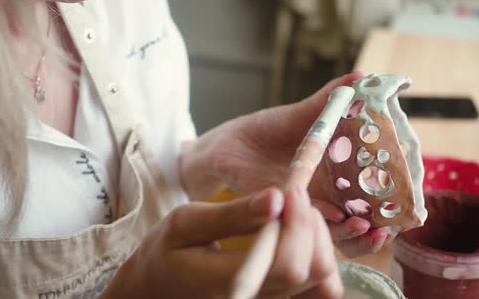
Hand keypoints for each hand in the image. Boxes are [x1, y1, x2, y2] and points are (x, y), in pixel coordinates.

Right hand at [101, 188, 342, 298]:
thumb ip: (232, 214)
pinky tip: (298, 239)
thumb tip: (277, 198)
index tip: (291, 189)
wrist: (154, 290)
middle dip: (311, 226)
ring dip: (319, 244)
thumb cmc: (165, 254)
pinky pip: (317, 292)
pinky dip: (317, 261)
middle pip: (312, 272)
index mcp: (229, 285)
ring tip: (295, 217)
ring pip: (324, 284)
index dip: (299, 223)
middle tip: (293, 196)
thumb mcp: (186, 223)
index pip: (287, 264)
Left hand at [180, 72, 392, 258]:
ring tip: (367, 225)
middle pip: (359, 220)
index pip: (371, 194)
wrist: (226, 146)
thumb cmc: (265, 131)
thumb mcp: (301, 115)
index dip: (392, 203)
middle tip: (391, 225)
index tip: (410, 202)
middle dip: (378, 228)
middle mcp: (325, 196)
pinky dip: (320, 225)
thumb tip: (364, 75)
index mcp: (336, 174)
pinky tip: (333, 218)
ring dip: (353, 233)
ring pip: (335, 232)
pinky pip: (304, 227)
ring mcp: (304, 207)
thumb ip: (330, 100)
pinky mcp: (282, 212)